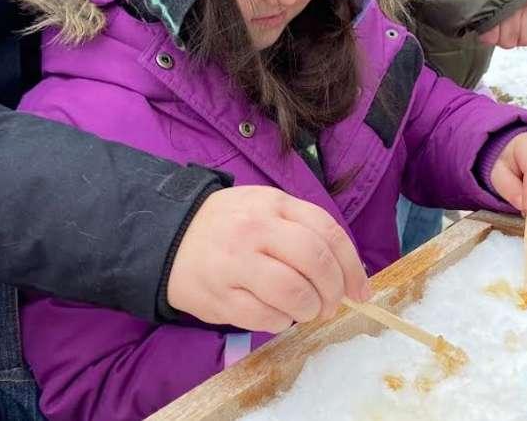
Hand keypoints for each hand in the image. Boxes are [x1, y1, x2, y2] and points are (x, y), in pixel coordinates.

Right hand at [166, 186, 369, 333]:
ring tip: (303, 310)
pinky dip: (281, 322)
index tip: (359, 290)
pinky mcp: (221, 296)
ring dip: (309, 309)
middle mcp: (256, 229)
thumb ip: (303, 231)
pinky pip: (267, 317)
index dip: (351, 267)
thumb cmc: (228, 226)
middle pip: (315, 263)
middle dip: (332, 292)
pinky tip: (275, 313)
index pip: (327, 233)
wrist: (168, 237)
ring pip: (294, 294)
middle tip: (329, 305)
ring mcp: (236, 263)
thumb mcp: (265, 209)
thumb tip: (346, 274)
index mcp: (273, 204)